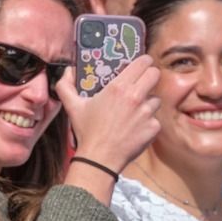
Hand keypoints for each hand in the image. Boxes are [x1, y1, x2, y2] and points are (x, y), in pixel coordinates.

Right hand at [56, 56, 160, 173]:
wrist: (99, 158)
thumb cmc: (87, 131)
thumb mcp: (72, 106)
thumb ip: (65, 85)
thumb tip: (68, 70)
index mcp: (118, 87)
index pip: (143, 63)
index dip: (144, 62)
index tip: (141, 65)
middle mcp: (135, 97)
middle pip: (155, 74)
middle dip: (150, 77)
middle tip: (143, 83)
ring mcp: (147, 113)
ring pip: (156, 99)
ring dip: (148, 103)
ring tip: (135, 111)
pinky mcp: (153, 128)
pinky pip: (155, 119)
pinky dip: (148, 123)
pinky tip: (135, 128)